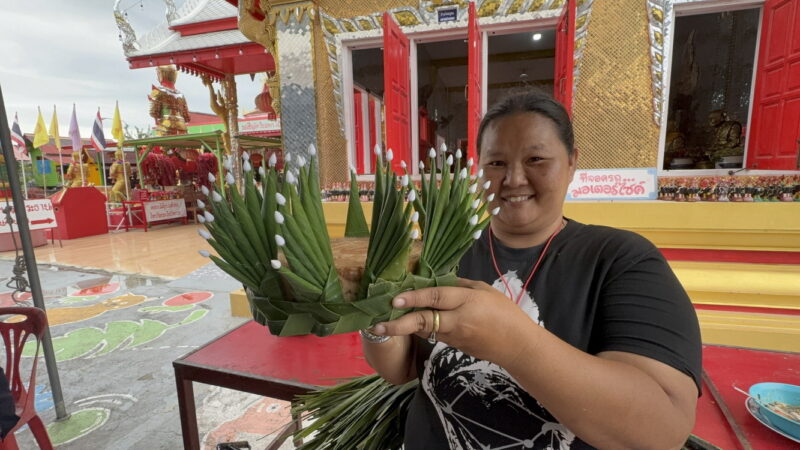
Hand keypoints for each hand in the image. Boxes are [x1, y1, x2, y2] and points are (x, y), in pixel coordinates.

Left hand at [372, 278, 535, 366]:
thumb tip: (438, 281)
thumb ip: (460, 285)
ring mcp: (454, 336)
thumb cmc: (505, 313)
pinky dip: (419, 328)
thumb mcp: (484, 291)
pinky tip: (405, 325)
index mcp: (467, 301)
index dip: (414, 297)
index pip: (436, 297)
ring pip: (423, 329)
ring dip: (403, 326)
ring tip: (381, 325)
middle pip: (423, 320)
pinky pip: (433, 334)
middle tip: (377, 325)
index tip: (394, 298)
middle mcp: (457, 320)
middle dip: (398, 324)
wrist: (517, 346)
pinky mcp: (454, 346)